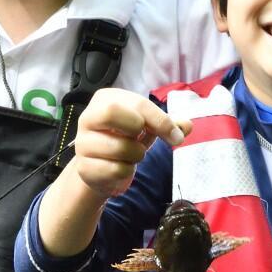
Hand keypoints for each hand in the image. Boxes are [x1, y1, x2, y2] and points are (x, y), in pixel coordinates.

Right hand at [71, 88, 190, 199]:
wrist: (99, 167)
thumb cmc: (124, 138)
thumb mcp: (147, 127)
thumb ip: (168, 124)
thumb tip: (188, 125)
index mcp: (105, 99)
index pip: (137, 104)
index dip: (160, 120)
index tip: (176, 137)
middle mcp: (88, 117)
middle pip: (112, 112)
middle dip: (137, 128)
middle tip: (143, 138)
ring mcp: (83, 143)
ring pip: (119, 147)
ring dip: (136, 155)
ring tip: (132, 155)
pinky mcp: (84, 167)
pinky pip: (116, 170)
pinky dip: (127, 172)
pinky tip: (121, 168)